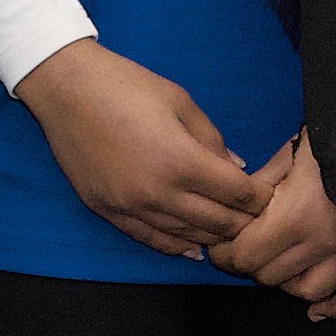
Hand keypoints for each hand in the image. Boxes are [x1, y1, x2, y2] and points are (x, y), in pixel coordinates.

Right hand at [14, 40, 267, 262]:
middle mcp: (159, 193)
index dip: (260, 198)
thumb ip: (212, 139)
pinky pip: (151, 240)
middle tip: (256, 218)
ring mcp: (132, 207)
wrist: (66, 89)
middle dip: (243, 222)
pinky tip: (192, 249)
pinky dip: (177, 247)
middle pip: (218, 223)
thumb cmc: (126, 86)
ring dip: (213, 237)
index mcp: (182, 161)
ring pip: (187, 237)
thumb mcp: (181, 102)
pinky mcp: (109, 212)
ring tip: (229, 233)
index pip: (237, 194)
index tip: (269, 196)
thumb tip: (236, 168)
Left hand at [218, 132, 335, 314]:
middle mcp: (320, 243)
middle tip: (241, 247)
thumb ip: (256, 188)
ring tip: (275, 261)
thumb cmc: (332, 140)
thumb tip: (233, 211)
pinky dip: (330, 307)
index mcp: (295, 217)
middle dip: (249, 263)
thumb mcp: (288, 156)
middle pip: (268, 276)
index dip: (224, 252)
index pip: (245, 256)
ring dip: (284, 279)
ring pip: (303, 290)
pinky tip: (315, 311)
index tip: (219, 241)